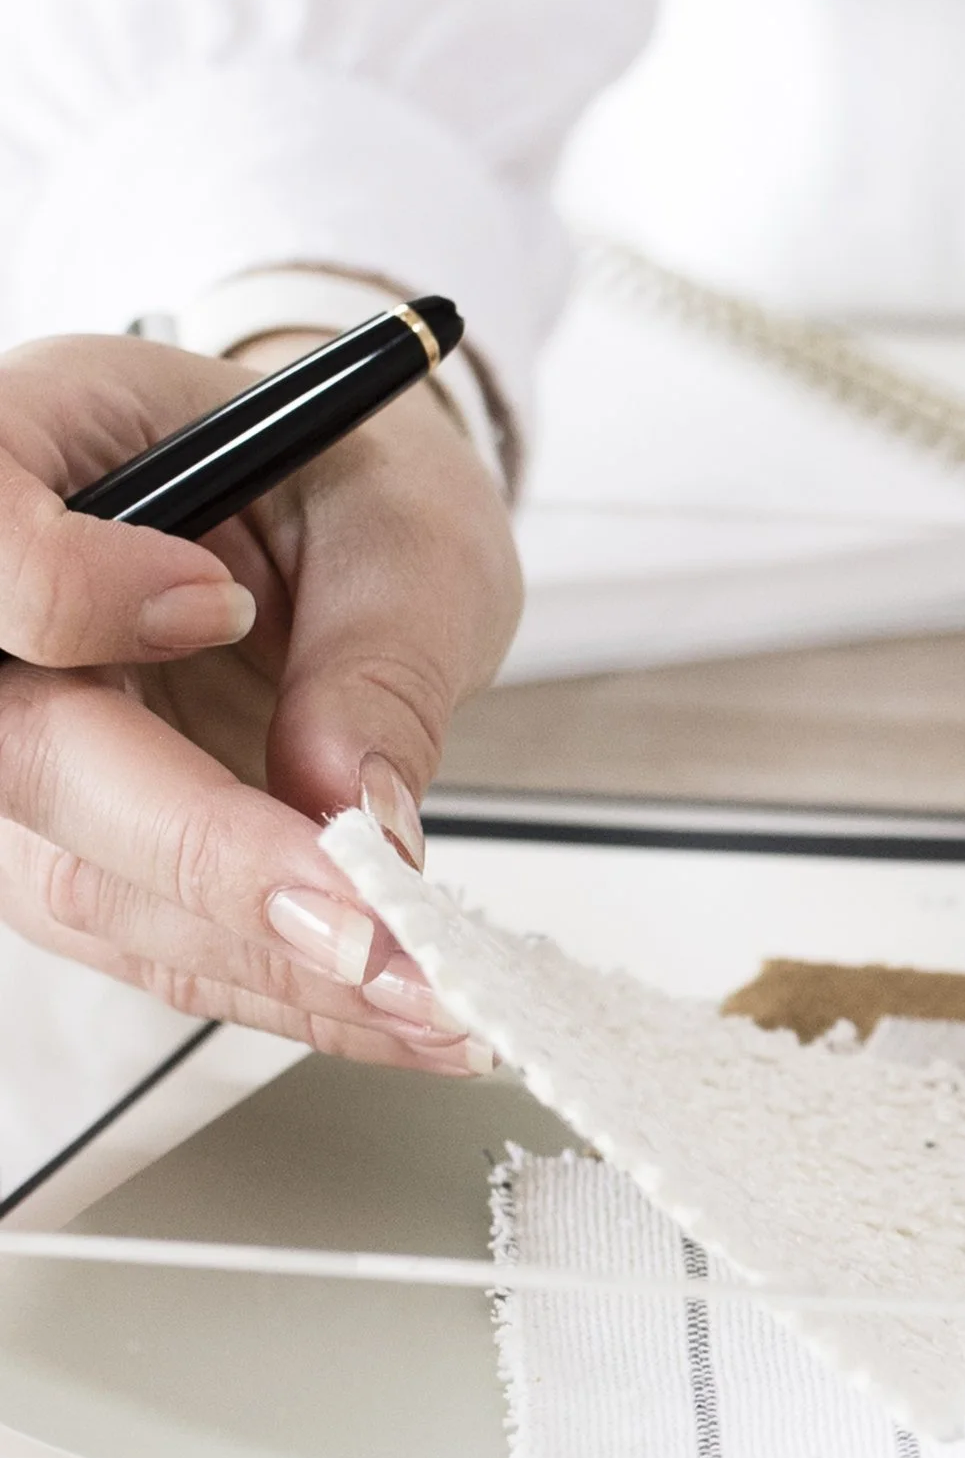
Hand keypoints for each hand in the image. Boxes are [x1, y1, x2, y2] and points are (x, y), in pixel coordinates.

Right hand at [0, 328, 521, 1066]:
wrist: (353, 524)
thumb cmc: (359, 487)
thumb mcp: (406, 529)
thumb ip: (376, 657)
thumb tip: (358, 812)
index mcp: (37, 448)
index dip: (67, 588)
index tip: (216, 607)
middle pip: (27, 755)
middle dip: (210, 861)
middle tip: (376, 932)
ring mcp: (19, 740)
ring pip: (85, 884)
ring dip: (266, 962)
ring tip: (430, 999)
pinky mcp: (71, 844)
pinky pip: (150, 938)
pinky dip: (282, 985)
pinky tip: (399, 1008)